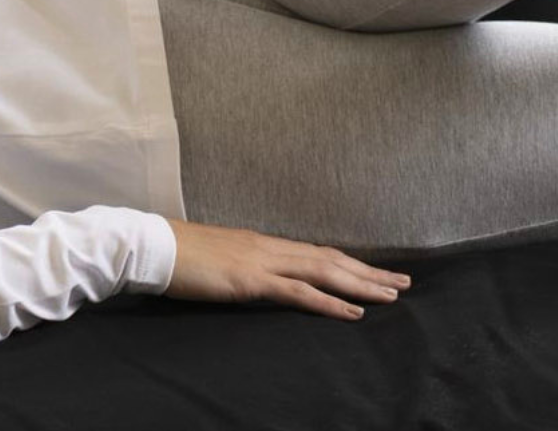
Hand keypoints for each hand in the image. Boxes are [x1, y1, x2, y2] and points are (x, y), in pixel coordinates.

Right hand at [165, 218, 410, 320]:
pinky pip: (300, 292)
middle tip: (404, 282)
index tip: (376, 271)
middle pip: (330, 258)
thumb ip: (243, 267)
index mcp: (262, 244)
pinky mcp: (252, 280)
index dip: (349, 262)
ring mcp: (262, 261)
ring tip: (392, 295)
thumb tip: (258, 279)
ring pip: (324, 271)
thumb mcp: (220, 261)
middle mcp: (269, 247)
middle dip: (369, 272)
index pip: (315, 252)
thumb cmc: (179, 255)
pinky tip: (354, 312)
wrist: (153, 245)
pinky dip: (331, 302)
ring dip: (361, 284)